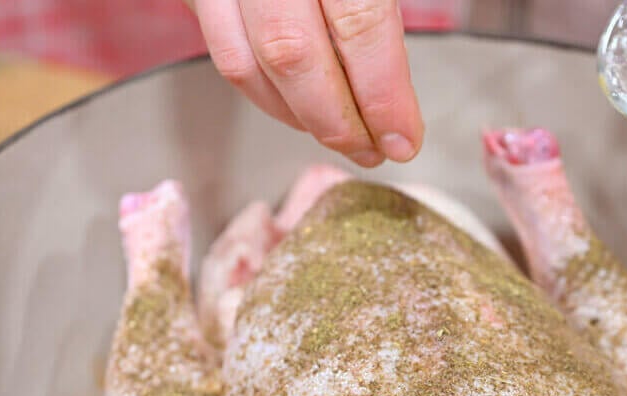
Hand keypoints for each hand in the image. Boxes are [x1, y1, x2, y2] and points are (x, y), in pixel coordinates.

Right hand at [184, 0, 423, 167]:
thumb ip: (378, 10)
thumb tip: (395, 96)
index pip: (360, 25)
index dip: (383, 94)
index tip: (404, 138)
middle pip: (294, 55)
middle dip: (336, 120)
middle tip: (372, 150)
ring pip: (246, 64)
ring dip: (298, 116)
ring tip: (342, 135)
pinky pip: (223, 52)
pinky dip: (263, 93)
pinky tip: (299, 106)